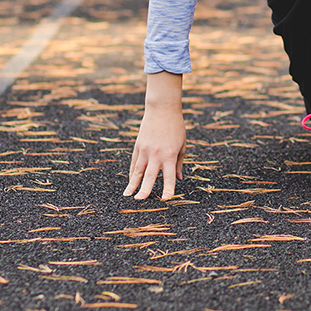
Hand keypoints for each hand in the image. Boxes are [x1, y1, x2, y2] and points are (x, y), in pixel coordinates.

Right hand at [124, 72, 184, 200]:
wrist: (162, 109)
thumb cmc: (176, 127)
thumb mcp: (182, 145)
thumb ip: (178, 163)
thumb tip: (178, 179)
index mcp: (169, 154)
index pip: (169, 176)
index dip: (169, 188)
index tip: (167, 199)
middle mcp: (156, 154)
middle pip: (150, 176)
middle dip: (145, 190)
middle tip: (140, 201)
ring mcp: (145, 150)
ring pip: (138, 171)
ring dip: (133, 184)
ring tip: (128, 196)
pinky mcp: (138, 146)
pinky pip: (135, 163)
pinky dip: (132, 173)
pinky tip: (130, 182)